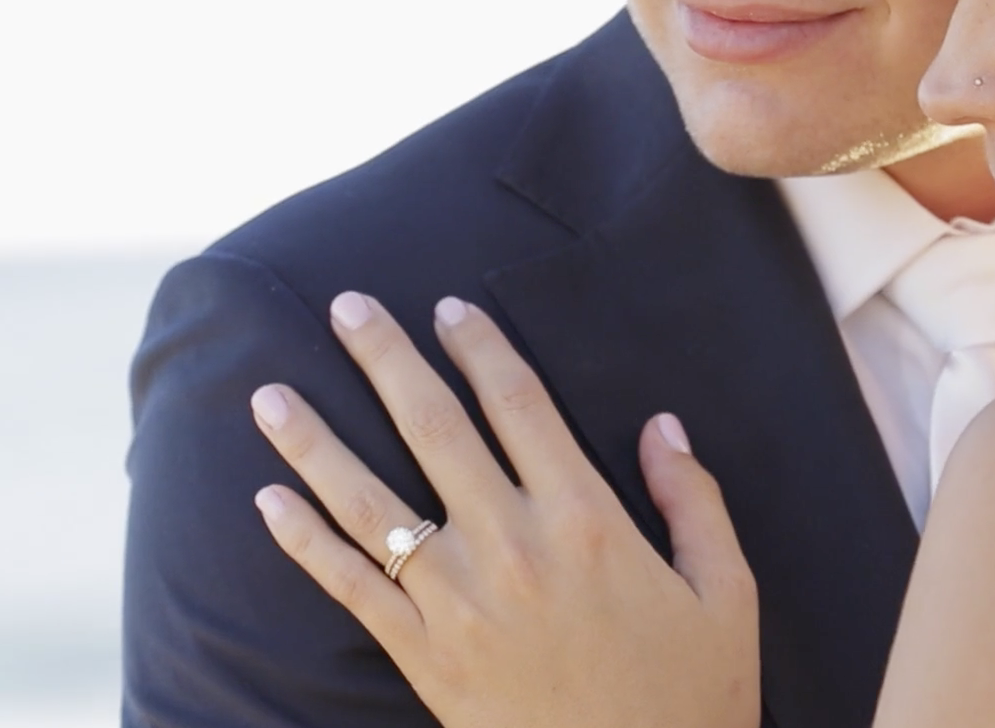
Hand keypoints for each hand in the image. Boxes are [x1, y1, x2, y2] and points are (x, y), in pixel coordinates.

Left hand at [248, 292, 760, 727]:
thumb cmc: (692, 696)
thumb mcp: (727, 592)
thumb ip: (693, 501)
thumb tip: (662, 424)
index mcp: (588, 519)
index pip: (521, 404)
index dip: (481, 347)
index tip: (449, 306)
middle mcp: (512, 546)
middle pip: (434, 429)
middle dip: (385, 359)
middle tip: (346, 306)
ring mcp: (459, 603)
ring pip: (370, 502)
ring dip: (315, 441)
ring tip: (270, 393)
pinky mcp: (424, 658)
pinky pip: (349, 588)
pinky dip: (303, 542)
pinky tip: (267, 500)